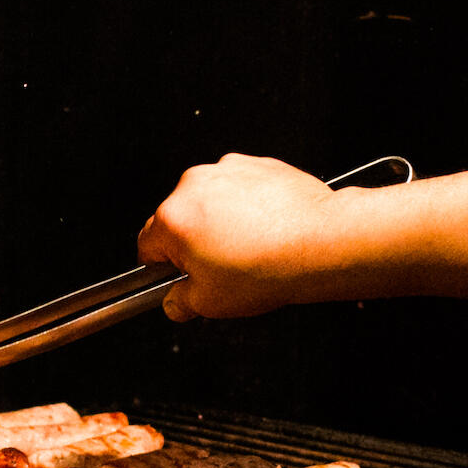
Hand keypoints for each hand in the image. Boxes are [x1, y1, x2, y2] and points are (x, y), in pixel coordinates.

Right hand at [137, 153, 336, 320]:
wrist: (320, 242)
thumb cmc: (268, 268)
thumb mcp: (211, 303)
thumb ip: (181, 302)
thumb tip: (175, 302)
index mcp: (173, 219)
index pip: (147, 245)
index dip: (161, 267)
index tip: (175, 276)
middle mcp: (194, 186)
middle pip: (178, 219)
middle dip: (193, 243)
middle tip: (219, 269)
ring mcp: (227, 171)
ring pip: (210, 202)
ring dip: (220, 222)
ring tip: (248, 250)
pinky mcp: (256, 165)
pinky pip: (240, 189)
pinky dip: (247, 207)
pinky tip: (264, 231)